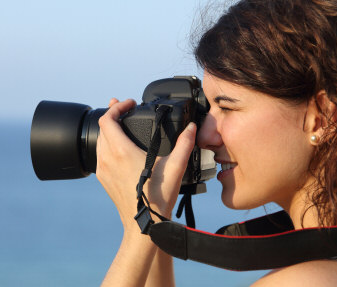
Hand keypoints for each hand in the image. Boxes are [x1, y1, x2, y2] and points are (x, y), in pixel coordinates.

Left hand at [96, 98, 195, 230]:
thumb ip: (185, 144)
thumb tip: (191, 128)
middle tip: (124, 108)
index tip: (129, 103)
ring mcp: (103, 170)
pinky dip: (107, 144)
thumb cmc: (157, 197)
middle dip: (112, 114)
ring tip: (120, 124)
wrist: (144, 224)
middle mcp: (108, 158)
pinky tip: (118, 147)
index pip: (108, 120)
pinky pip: (100, 155)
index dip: (117, 107)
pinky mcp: (103, 179)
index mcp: (121, 152)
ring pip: (99, 141)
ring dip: (108, 129)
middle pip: (102, 128)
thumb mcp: (175, 167)